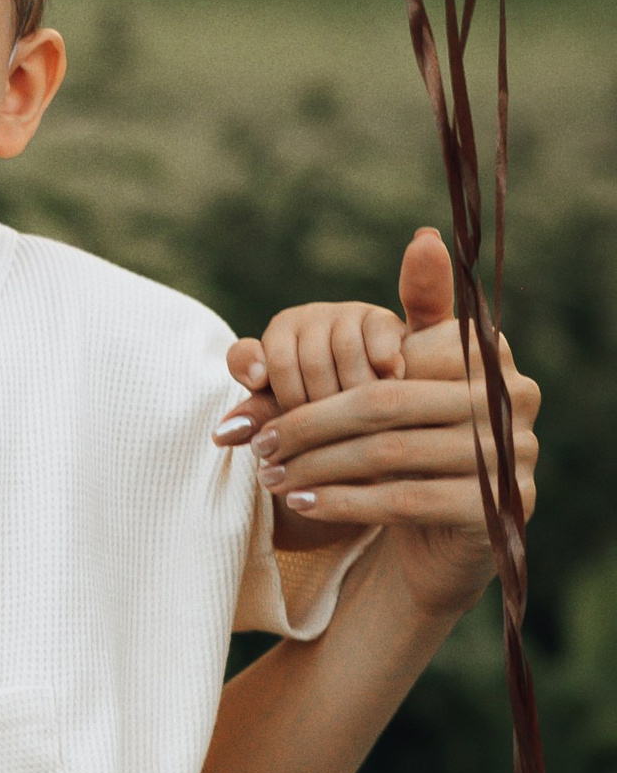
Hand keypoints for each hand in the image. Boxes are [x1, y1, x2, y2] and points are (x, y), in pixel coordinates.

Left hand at [217, 228, 539, 619]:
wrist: (438, 536)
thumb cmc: (406, 442)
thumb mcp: (391, 378)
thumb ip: (393, 317)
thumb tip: (427, 236)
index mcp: (490, 354)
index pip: (393, 354)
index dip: (325, 376)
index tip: (267, 394)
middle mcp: (514, 397)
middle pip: (386, 403)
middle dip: (310, 425)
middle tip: (258, 444)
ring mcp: (514, 454)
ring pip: (390, 453)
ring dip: (317, 467)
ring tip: (270, 476)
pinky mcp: (498, 509)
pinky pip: (405, 500)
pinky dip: (342, 502)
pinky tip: (301, 504)